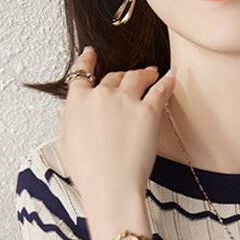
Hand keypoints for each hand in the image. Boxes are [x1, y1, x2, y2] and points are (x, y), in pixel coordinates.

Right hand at [57, 47, 176, 210]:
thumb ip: (73, 120)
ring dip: (144, 73)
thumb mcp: (67, 143)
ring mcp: (126, 101)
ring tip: (151, 73)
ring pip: (136, 77)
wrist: (111, 185)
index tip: (91, 54)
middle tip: (129, 77)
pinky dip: (167, 80)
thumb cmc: (89, 173)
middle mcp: (101, 95)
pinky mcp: (148, 111)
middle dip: (120, 77)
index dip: (87, 62)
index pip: (81, 74)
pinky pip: (160, 89)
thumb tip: (78, 113)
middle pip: (112, 78)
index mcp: (78, 102)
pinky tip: (172, 74)